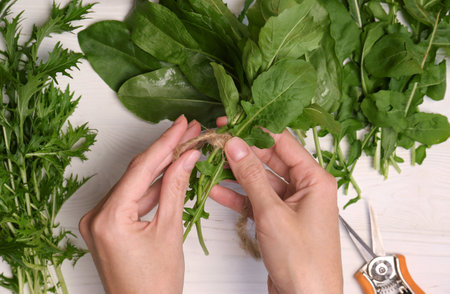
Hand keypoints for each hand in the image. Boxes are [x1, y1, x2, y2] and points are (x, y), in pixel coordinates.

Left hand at [79, 115, 200, 293]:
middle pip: (136, 173)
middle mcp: (97, 216)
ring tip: (184, 146)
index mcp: (109, 218)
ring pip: (135, 184)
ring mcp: (100, 221)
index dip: (166, 143)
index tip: (184, 125)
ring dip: (160, 167)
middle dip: (165, 151)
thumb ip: (175, 188)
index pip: (141, 169)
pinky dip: (152, 187)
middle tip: (187, 130)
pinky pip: (131, 198)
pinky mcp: (107, 226)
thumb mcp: (170, 231)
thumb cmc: (155, 285)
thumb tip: (186, 157)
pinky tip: (171, 171)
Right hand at [210, 124, 342, 293]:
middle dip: (242, 153)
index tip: (231, 123)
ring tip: (211, 163)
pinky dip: (238, 196)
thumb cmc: (303, 261)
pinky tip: (217, 190)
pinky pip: (257, 200)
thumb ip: (252, 176)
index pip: (282, 142)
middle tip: (216, 144)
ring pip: (260, 180)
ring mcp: (291, 204)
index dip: (254, 130)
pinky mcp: (279, 220)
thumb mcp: (273, 213)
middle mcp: (305, 188)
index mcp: (315, 179)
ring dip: (236, 174)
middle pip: (270, 160)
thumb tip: (236, 145)